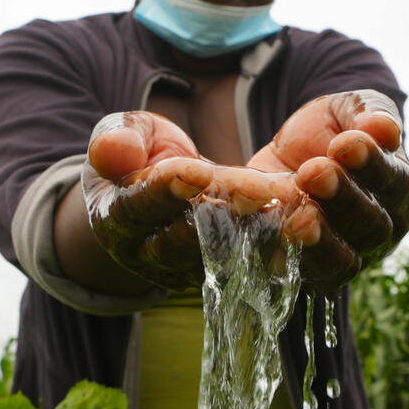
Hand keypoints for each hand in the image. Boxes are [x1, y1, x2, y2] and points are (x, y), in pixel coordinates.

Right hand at [83, 111, 301, 289]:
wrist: (158, 185)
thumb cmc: (139, 151)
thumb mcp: (126, 133)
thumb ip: (119, 138)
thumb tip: (112, 151)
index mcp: (114, 218)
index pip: (136, 206)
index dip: (164, 190)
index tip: (197, 170)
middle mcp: (144, 254)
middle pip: (180, 239)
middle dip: (219, 215)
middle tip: (256, 193)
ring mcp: (180, 270)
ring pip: (217, 257)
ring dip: (252, 234)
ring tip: (282, 208)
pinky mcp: (215, 275)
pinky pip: (244, 264)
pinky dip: (270, 245)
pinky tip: (297, 225)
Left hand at [248, 90, 408, 292]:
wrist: (284, 154)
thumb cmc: (328, 131)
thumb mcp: (346, 110)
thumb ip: (367, 112)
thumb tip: (384, 127)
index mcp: (398, 188)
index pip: (394, 181)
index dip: (372, 164)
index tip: (346, 144)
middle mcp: (381, 229)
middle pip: (371, 224)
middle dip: (342, 197)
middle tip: (313, 172)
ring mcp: (349, 255)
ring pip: (344, 258)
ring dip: (322, 238)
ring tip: (300, 216)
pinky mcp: (313, 272)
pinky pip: (309, 275)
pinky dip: (294, 259)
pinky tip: (279, 239)